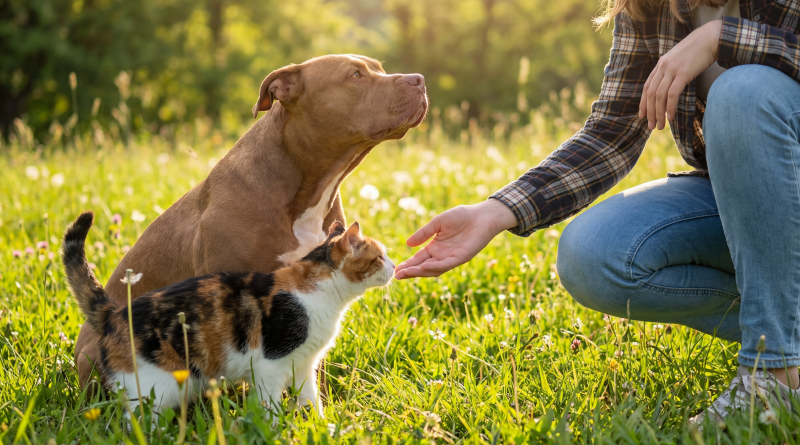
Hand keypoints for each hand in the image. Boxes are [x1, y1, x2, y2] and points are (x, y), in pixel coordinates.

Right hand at [394, 199, 517, 278]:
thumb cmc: (461, 216)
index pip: (418, 259)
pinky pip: (446, 265)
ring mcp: (451, 258)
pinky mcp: (461, 258)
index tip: (396, 268)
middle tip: (397, 275)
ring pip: (433, 269)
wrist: (481, 215)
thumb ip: (424, 233)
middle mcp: (442, 256)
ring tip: (406, 273)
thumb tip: (407, 244)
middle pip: (423, 267)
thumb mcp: (438, 223)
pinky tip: (424, 266)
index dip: (408, 264)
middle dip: (410, 271)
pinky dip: (435, 267)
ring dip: (420, 272)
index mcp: (435, 248)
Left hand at [639, 19, 721, 129]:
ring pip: (659, 96)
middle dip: (650, 112)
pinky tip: (670, 117)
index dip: (643, 103)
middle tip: (650, 126)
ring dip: (658, 113)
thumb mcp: (679, 59)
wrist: (711, 38)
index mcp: (661, 64)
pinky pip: (672, 94)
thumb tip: (671, 87)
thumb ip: (672, 71)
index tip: (642, 115)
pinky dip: (670, 107)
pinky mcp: (683, 73)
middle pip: (650, 94)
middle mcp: (663, 67)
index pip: (647, 87)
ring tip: (660, 125)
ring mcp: (672, 70)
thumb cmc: (698, 50)